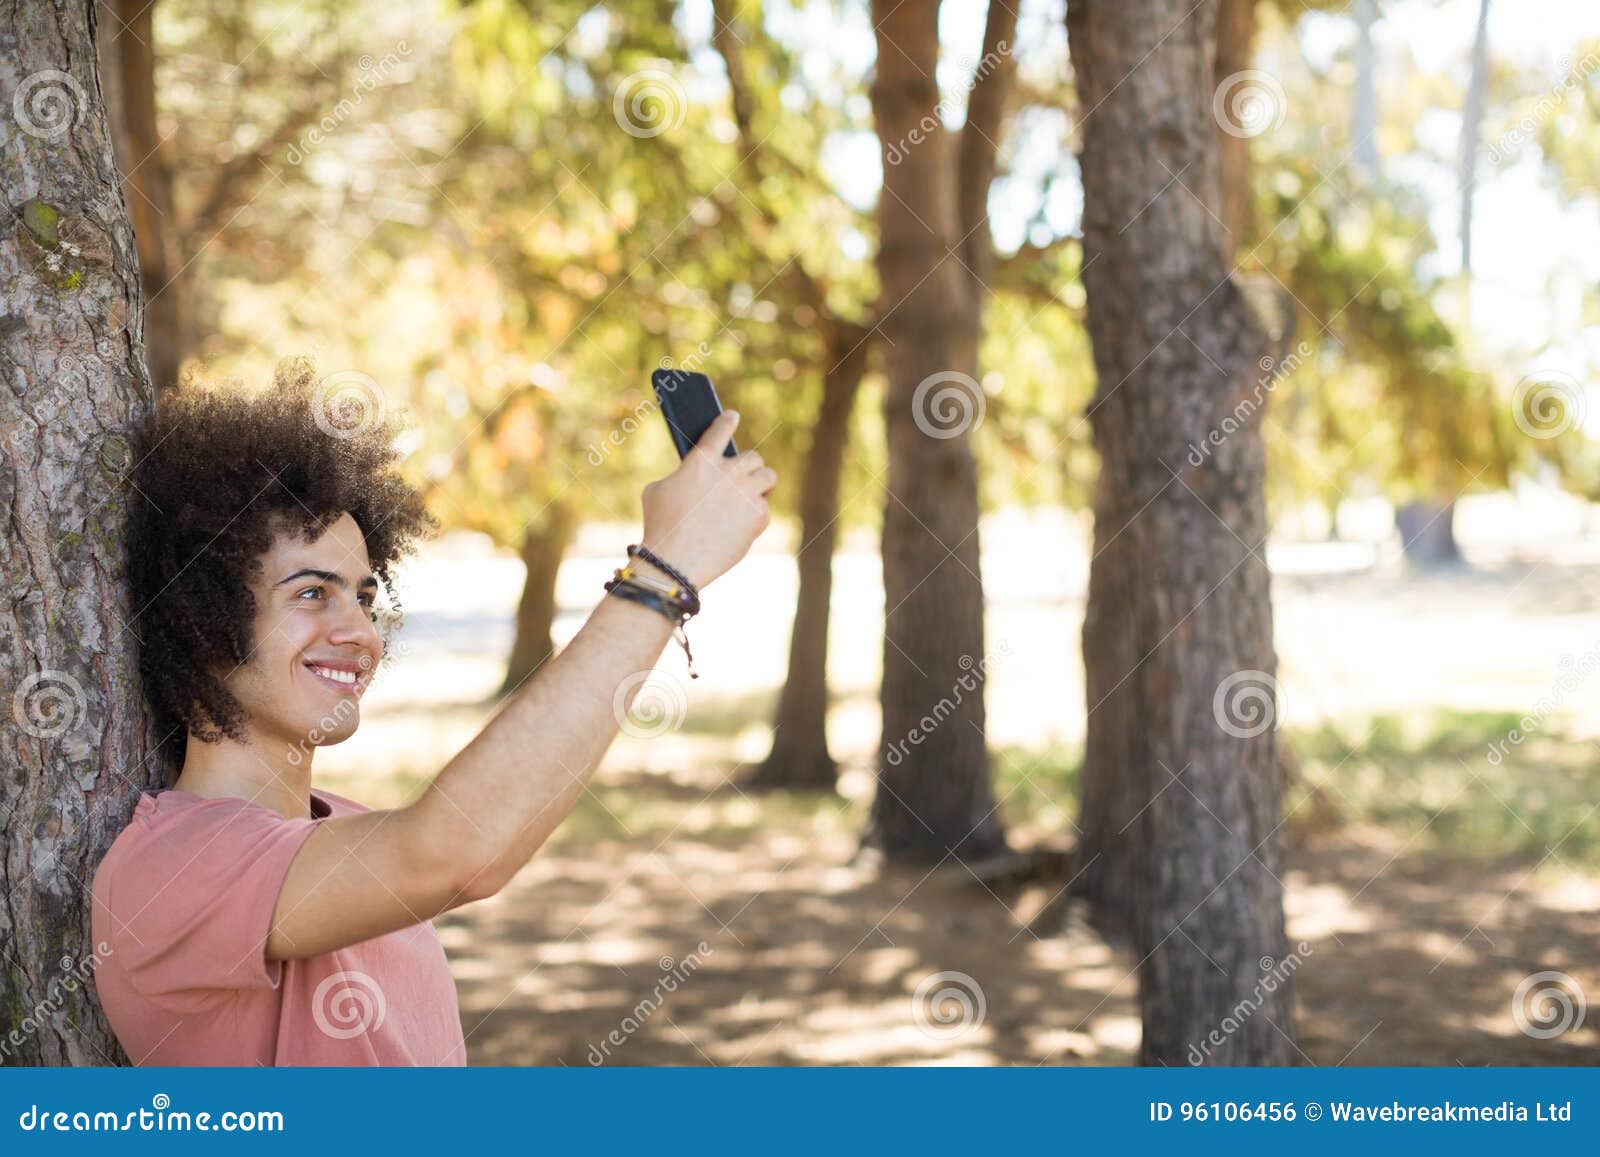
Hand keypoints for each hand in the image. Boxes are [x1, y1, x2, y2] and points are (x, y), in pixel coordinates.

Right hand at [639, 410, 775, 588]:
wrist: (676, 561)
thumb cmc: (661, 526)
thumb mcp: (658, 490)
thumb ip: (681, 476)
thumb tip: (692, 477)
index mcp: (701, 459)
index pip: (721, 430)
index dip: (728, 421)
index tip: (732, 417)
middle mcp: (728, 471)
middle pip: (752, 457)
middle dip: (747, 467)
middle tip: (741, 479)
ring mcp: (746, 492)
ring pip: (768, 476)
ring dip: (760, 483)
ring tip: (751, 495)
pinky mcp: (758, 516)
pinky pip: (765, 507)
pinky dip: (756, 514)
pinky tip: (743, 523)